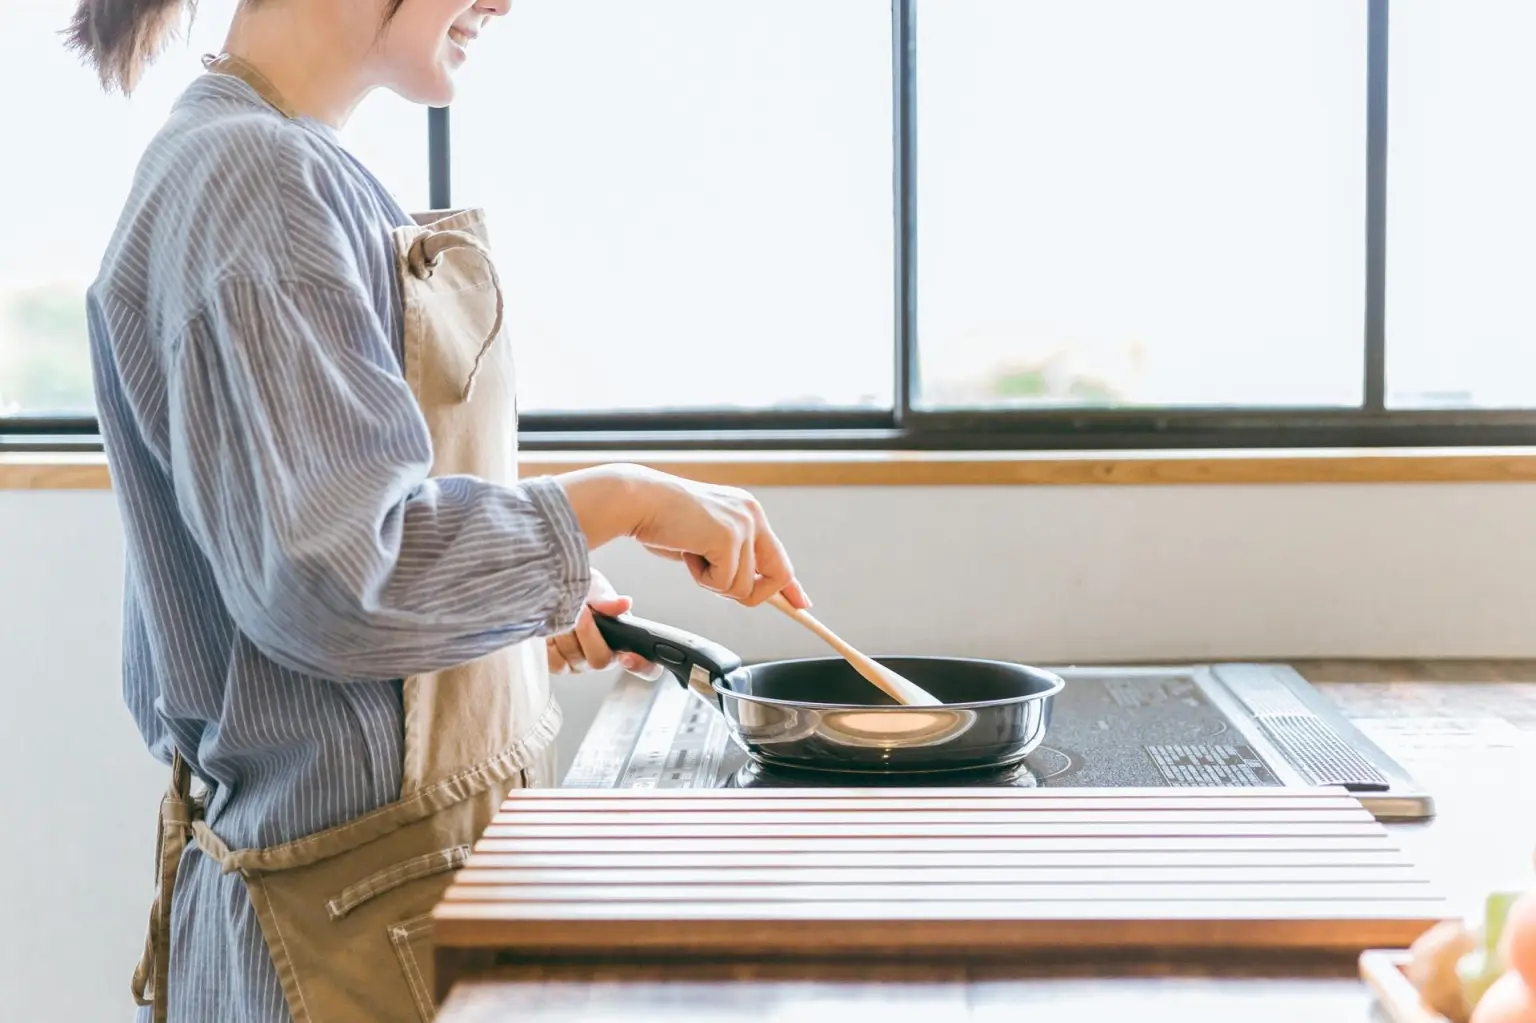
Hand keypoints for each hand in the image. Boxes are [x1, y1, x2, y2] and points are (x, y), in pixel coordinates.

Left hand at [546, 569, 662, 679]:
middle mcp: (604, 655)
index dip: (641, 666)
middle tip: (583, 610)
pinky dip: (552, 642)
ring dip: (568, 631)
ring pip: (576, 659)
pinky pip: (556, 662)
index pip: (646, 666)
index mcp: (623, 639)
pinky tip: (553, 626)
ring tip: (565, 611)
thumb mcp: (596, 588)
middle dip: (589, 633)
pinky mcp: (557, 665)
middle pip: (602, 660)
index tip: (628, 656)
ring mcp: (580, 663)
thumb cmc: (579, 587)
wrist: (550, 585)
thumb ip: (609, 600)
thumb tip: (624, 604)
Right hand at [557, 465, 810, 608]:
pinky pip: (724, 583)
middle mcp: (752, 515)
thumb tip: (744, 588)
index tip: (802, 604)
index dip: (790, 586)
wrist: (638, 500)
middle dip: (752, 594)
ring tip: (692, 553)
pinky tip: (688, 553)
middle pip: (778, 575)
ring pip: (743, 587)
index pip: (780, 556)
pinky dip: (702, 578)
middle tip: (715, 581)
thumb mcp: (705, 540)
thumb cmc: (661, 520)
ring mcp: (743, 525)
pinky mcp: (728, 537)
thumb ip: (729, 559)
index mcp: (748, 513)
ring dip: (712, 581)